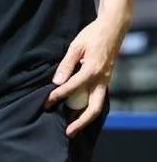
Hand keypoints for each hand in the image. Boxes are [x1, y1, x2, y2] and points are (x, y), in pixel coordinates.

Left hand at [44, 17, 122, 136]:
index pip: (72, 88)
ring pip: (98, 106)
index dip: (59, 96)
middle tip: (68, 132)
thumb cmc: (92, 34)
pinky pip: (98, 98)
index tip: (47, 102)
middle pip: (93, 108)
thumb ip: (66, 64)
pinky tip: (79, 111)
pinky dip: (89, 107)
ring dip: (85, 118)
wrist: (112, 29)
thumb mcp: (76, 45)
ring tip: (72, 126)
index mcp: (92, 70)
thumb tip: (57, 81)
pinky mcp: (106, 80)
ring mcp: (105, 81)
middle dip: (80, 122)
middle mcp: (101, 80)